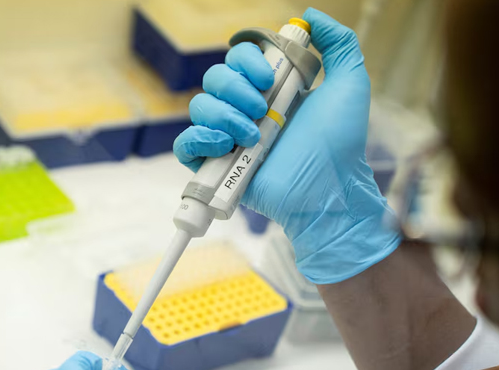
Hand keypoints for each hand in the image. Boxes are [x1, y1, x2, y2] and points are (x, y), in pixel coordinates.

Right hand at [173, 8, 399, 283]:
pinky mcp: (215, 166)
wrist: (329, 187)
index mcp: (268, 88)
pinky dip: (198, 139)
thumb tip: (312, 16)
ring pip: (199, 106)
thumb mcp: (349, 84)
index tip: (269, 78)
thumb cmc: (341, 142)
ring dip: (224, 116)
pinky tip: (224, 145)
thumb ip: (339, 44)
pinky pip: (185, 145)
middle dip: (236, 89)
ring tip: (254, 136)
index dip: (246, 60)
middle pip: (214, 78)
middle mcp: (244, 108)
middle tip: (263, 110)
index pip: (237, 56)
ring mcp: (227, 137)